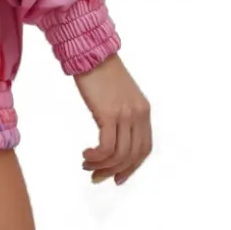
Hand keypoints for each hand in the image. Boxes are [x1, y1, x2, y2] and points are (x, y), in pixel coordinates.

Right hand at [74, 53, 151, 185]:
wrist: (90, 51)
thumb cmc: (99, 71)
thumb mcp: (119, 96)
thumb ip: (121, 115)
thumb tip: (112, 138)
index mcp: (144, 111)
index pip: (144, 148)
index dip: (132, 167)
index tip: (117, 177)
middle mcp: (138, 114)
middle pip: (132, 155)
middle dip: (115, 171)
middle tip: (97, 177)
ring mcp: (124, 114)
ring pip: (119, 154)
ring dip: (102, 166)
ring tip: (87, 165)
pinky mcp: (108, 113)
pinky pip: (106, 147)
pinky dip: (96, 157)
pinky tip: (86, 154)